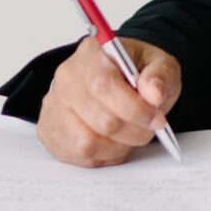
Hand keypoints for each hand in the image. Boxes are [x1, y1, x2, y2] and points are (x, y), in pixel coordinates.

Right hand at [37, 37, 182, 166]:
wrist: (116, 78)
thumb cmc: (136, 71)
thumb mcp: (159, 64)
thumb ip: (161, 76)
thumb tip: (154, 93)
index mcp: (91, 54)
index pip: (104, 85)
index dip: (134, 109)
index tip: (156, 119)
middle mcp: (66, 79)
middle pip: (100, 120)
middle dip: (133, 131)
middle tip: (149, 129)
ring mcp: (54, 106)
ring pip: (86, 143)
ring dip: (118, 147)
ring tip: (131, 135)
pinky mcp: (50, 130)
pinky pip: (77, 156)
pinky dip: (103, 155)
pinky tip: (114, 141)